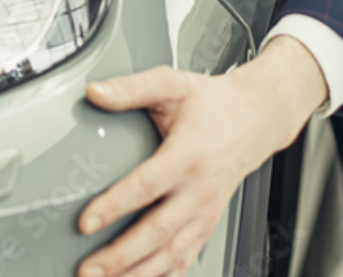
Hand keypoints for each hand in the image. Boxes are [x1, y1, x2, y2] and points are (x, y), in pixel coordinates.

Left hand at [75, 37, 326, 276]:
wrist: (257, 118)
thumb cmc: (213, 102)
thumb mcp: (172, 84)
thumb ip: (131, 88)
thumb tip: (94, 92)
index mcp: (188, 156)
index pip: (147, 186)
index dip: (115, 206)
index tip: (85, 222)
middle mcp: (200, 191)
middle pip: (158, 232)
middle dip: (120, 256)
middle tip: (88, 269)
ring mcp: (206, 212)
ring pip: (172, 254)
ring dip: (137, 274)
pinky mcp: (207, 223)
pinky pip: (186, 258)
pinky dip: (164, 276)